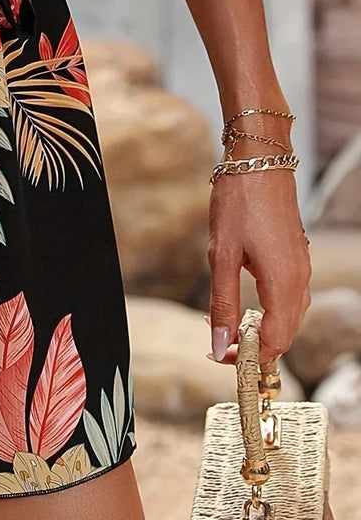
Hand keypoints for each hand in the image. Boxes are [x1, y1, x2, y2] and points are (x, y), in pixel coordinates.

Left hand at [207, 166, 310, 365]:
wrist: (259, 162)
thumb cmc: (238, 203)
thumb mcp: (221, 256)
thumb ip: (222, 303)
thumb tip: (218, 345)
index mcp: (283, 285)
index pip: (274, 342)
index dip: (247, 357)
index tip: (219, 355)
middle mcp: (299, 281)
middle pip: (285, 335)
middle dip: (254, 347)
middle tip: (218, 344)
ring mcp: (301, 269)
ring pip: (288, 317)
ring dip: (261, 329)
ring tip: (226, 325)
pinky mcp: (295, 258)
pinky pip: (289, 299)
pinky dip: (269, 311)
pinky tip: (244, 303)